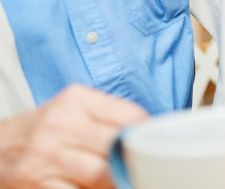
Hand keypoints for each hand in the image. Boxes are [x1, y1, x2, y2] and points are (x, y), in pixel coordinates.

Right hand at [0, 84, 147, 188]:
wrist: (0, 146)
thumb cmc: (49, 126)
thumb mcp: (76, 107)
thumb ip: (110, 115)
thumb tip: (147, 131)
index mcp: (77, 100)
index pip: (126, 114)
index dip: (146, 131)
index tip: (155, 140)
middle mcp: (61, 125)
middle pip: (114, 145)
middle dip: (134, 157)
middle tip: (147, 164)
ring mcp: (47, 157)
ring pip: (99, 174)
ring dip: (118, 179)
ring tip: (128, 178)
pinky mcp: (38, 186)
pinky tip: (104, 188)